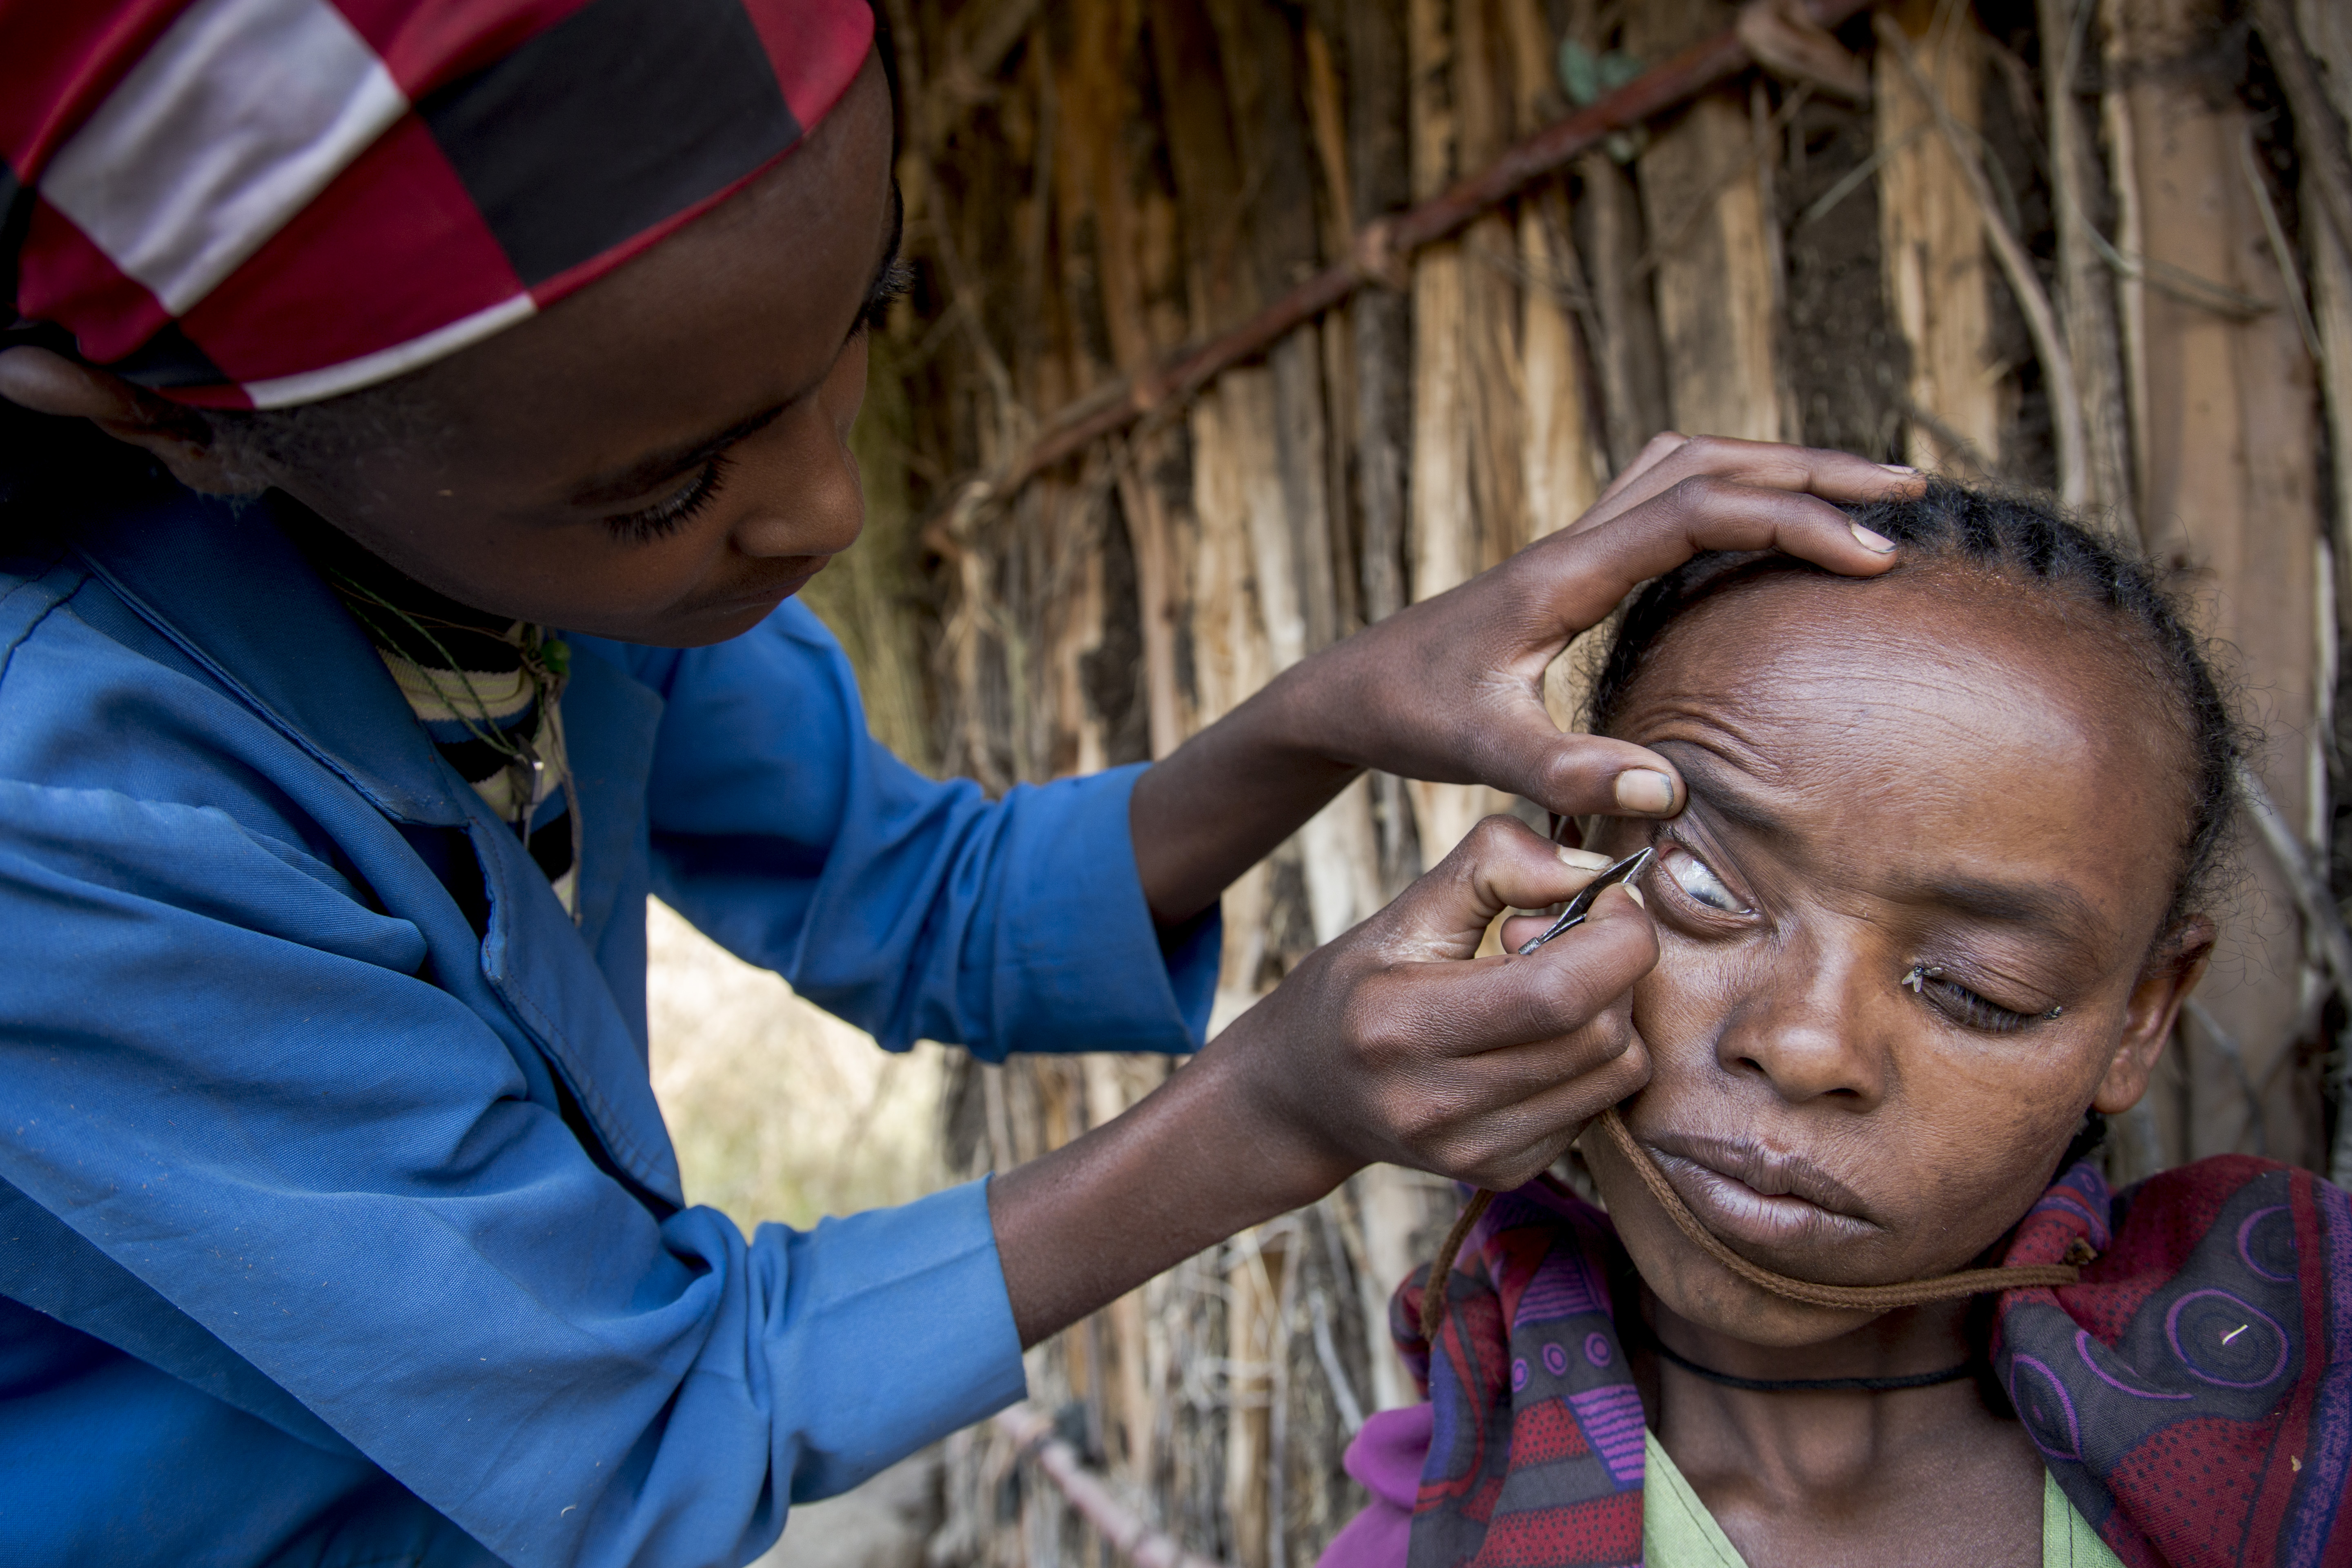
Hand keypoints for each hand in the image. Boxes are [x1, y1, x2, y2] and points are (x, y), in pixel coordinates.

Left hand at [1127, 435, 1913, 924]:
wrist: (1349, 690)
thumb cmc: (1408, 716)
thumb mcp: (1478, 750)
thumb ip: (1563, 768)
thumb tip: (1665, 792)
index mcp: (1566, 572)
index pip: (1701, 510)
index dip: (1794, 522)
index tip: (1876, 559)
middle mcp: (1576, 541)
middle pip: (1710, 463)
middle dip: (1813, 470)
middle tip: (1907, 497)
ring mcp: (1575, 547)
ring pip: (1690, 468)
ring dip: (1778, 468)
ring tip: (1864, 496)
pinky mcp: (1574, 567)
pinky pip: (1668, 500)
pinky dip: (1735, 493)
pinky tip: (1772, 527)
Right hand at [1210, 814, 1655, 1193]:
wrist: (1304, 1094)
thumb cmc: (1359, 986)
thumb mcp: (1404, 910)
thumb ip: (1494, 865)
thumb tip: (1595, 868)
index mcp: (1400, 1024)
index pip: (1559, 992)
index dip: (1615, 935)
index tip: (1606, 897)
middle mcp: (1435, 1103)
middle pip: (1601, 1033)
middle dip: (1615, 969)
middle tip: (1564, 939)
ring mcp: (1472, 1150)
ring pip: (1618, 1073)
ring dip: (1613, 1015)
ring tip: (1552, 988)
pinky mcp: (1502, 1172)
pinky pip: (1600, 1106)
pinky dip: (1593, 1062)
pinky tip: (1540, 1039)